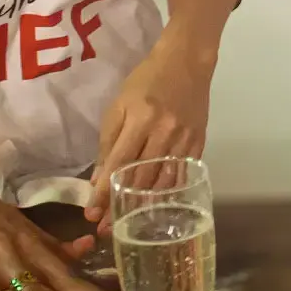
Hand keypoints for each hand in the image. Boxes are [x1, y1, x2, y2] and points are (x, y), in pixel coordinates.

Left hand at [86, 36, 215, 230]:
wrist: (187, 62)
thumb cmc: (146, 79)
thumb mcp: (119, 104)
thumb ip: (108, 140)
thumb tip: (99, 178)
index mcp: (141, 119)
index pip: (118, 164)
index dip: (104, 191)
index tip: (91, 214)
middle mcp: (164, 132)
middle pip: (141, 178)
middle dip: (122, 205)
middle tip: (107, 228)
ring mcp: (185, 139)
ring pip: (163, 181)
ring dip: (145, 205)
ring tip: (129, 222)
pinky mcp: (199, 142)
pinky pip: (182, 174)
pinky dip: (169, 192)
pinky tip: (158, 205)